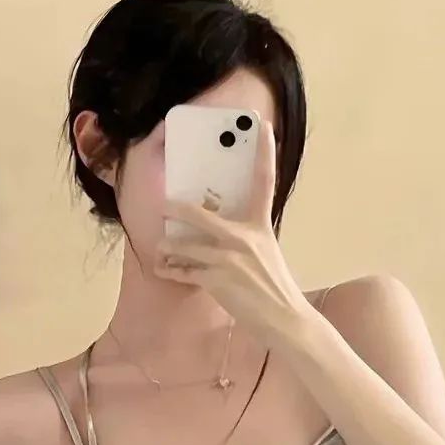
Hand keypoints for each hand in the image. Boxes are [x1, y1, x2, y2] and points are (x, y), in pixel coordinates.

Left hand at [155, 117, 310, 348]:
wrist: (284, 318)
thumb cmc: (274, 286)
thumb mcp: (265, 251)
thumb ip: (246, 235)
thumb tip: (221, 228)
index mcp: (260, 225)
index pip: (264, 182)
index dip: (265, 153)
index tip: (264, 127)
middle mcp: (243, 236)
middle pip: (200, 214)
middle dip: (177, 210)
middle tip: (164, 205)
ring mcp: (228, 258)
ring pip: (186, 247)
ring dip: (169, 249)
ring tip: (160, 249)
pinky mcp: (217, 279)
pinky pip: (185, 271)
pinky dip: (172, 271)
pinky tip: (163, 269)